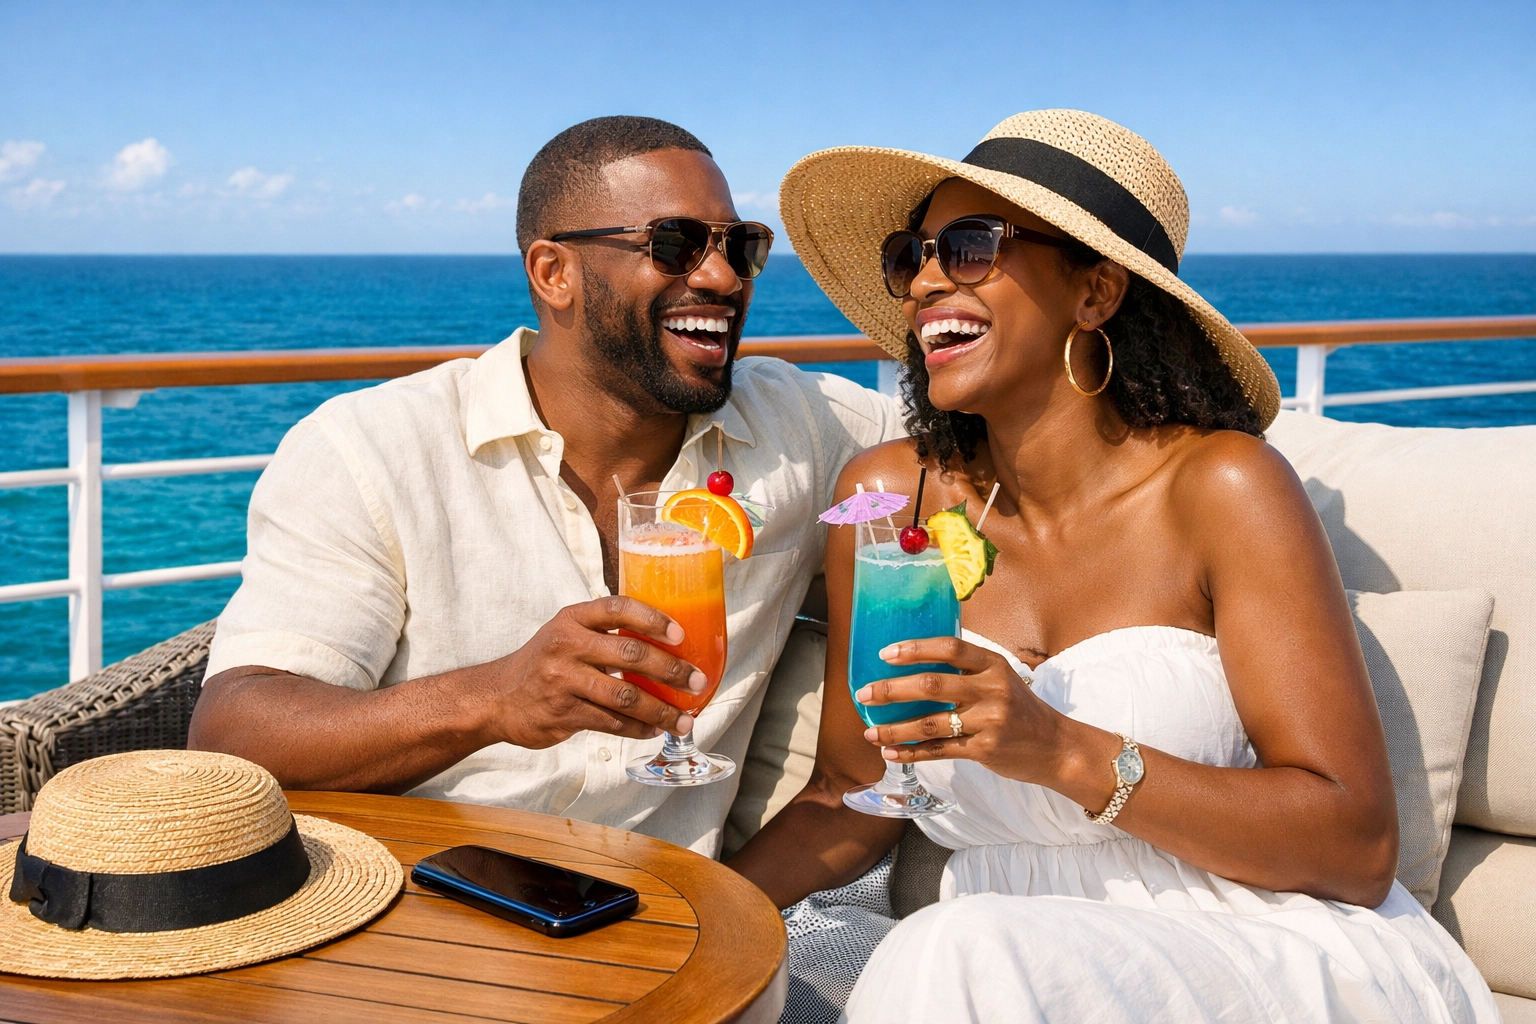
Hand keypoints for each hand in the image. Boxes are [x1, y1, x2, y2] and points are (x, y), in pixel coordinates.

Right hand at [476, 596, 706, 748]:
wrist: (497, 698)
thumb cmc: (543, 663)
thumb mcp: (566, 633)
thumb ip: (604, 632)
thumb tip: (665, 641)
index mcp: (572, 619)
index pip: (618, 609)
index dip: (653, 619)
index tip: (681, 634)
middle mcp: (567, 646)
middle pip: (630, 654)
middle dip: (670, 670)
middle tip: (697, 680)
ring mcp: (563, 681)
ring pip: (625, 695)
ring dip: (661, 709)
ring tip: (684, 718)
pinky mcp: (563, 713)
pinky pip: (611, 722)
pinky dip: (638, 728)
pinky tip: (654, 729)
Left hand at [855, 636, 1066, 783]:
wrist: (1056, 747)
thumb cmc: (1021, 710)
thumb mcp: (1001, 679)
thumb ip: (968, 671)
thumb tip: (915, 665)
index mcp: (993, 664)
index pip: (950, 647)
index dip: (915, 649)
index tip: (885, 654)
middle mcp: (992, 689)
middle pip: (932, 685)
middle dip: (891, 690)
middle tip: (864, 694)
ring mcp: (989, 720)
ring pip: (931, 723)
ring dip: (894, 727)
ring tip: (869, 731)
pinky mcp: (985, 749)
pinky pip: (940, 750)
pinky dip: (911, 753)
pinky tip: (890, 752)